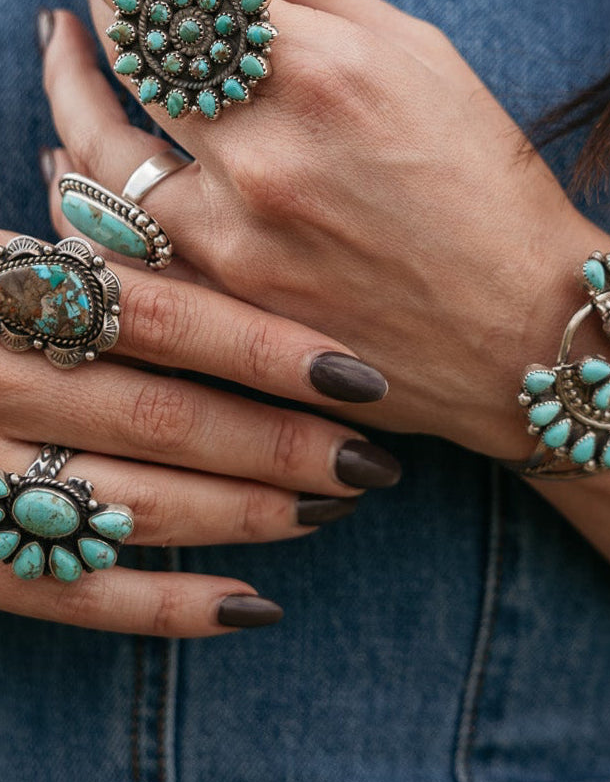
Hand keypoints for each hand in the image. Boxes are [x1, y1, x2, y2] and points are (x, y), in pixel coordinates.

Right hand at [0, 228, 399, 635]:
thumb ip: (62, 227)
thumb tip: (113, 173)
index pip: (159, 314)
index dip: (270, 347)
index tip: (363, 373)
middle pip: (162, 416)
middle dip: (281, 443)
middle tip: (374, 459)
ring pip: (131, 506)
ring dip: (245, 516)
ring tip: (329, 512)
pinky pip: (74, 597)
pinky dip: (167, 608)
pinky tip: (252, 608)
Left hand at [39, 0, 608, 462]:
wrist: (524, 332)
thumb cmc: (489, 186)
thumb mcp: (422, 55)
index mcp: (324, 74)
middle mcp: (267, 154)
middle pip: (130, 52)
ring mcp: (239, 238)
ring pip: (98, 146)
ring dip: (67, 86)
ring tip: (63, 53)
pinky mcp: (229, 305)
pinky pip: (117, 237)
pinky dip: (81, 184)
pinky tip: (73, 154)